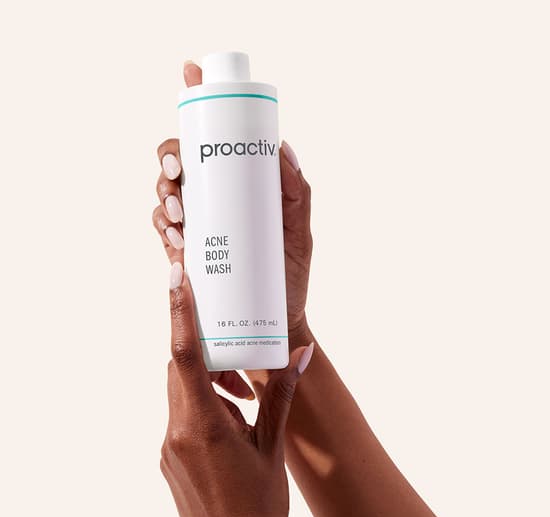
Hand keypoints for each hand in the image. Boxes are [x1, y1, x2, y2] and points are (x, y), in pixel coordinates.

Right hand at [153, 61, 312, 342]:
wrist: (276, 319)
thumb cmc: (289, 276)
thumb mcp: (300, 233)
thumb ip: (297, 194)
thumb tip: (283, 148)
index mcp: (239, 187)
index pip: (214, 139)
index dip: (197, 104)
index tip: (190, 77)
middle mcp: (215, 201)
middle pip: (179, 163)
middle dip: (170, 159)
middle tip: (179, 174)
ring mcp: (200, 227)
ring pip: (165, 195)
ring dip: (164, 196)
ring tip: (181, 217)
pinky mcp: (187, 254)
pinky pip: (163, 232)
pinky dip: (162, 228)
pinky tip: (175, 237)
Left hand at [160, 262, 312, 516]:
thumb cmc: (261, 505)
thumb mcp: (272, 445)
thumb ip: (281, 395)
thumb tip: (299, 355)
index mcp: (202, 426)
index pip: (182, 356)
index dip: (178, 313)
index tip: (174, 276)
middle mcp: (176, 433)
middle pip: (178, 369)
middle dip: (202, 349)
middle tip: (229, 339)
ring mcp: (169, 448)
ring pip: (180, 393)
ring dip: (208, 384)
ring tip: (243, 402)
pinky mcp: (169, 460)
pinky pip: (181, 417)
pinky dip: (203, 407)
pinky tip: (232, 424)